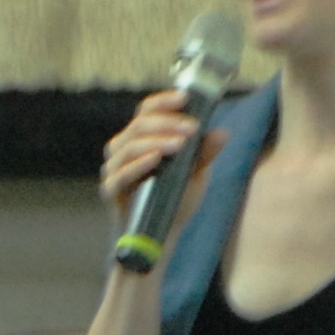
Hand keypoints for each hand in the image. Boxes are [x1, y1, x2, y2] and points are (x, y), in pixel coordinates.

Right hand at [100, 91, 213, 226]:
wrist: (163, 236)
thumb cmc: (176, 200)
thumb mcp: (196, 174)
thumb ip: (205, 153)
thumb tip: (222, 132)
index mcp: (141, 139)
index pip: (146, 111)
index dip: (163, 101)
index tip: (185, 97)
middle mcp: (123, 149)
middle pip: (139, 125)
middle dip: (167, 123)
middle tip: (191, 128)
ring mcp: (114, 169)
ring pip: (129, 146)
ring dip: (155, 141)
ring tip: (180, 143)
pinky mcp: (111, 191)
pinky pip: (121, 174)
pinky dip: (139, 164)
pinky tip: (156, 159)